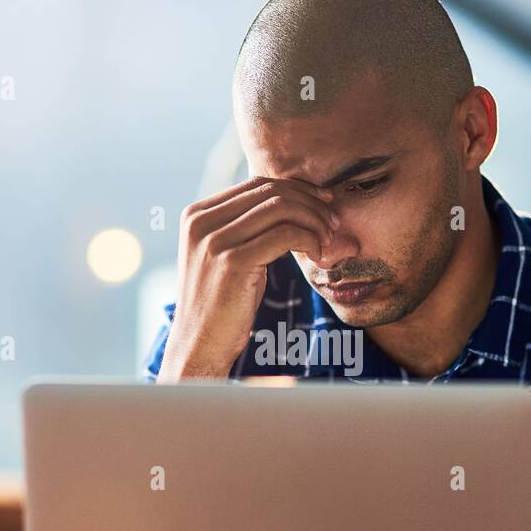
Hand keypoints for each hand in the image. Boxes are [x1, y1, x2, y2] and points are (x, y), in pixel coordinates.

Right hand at [158, 176, 337, 380]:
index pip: (256, 184)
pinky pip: (285, 235)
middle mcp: (200, 221)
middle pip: (269, 191)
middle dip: (309, 203)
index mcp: (197, 215)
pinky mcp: (232, 261)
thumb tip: (293, 203)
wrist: (200, 345)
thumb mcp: (231, 257)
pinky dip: (309, 239)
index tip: (323, 202)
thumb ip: (248, 228)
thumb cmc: (223, 306)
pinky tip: (318, 254)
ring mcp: (214, 241)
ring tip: (328, 239)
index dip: (296, 189)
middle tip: (333, 221)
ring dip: (313, 220)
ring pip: (280, 208)